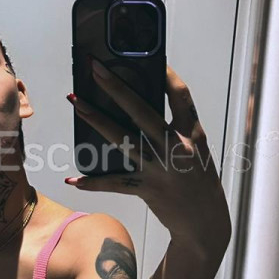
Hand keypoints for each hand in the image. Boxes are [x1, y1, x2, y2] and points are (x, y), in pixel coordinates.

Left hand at [66, 61, 230, 258]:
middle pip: (142, 110)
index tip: (151, 55)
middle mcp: (176, 147)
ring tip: (76, 101)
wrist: (205, 223)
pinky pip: (115, 182)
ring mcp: (160, 168)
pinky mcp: (147, 188)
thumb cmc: (199, 180)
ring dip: (96, 119)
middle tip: (95, 68)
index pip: (180, 95)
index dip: (166, 73)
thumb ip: (174, 128)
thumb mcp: (195, 148)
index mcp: (192, 133)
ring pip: (122, 138)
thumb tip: (139, 104)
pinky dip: (93, 182)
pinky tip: (73, 179)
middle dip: (116, 87)